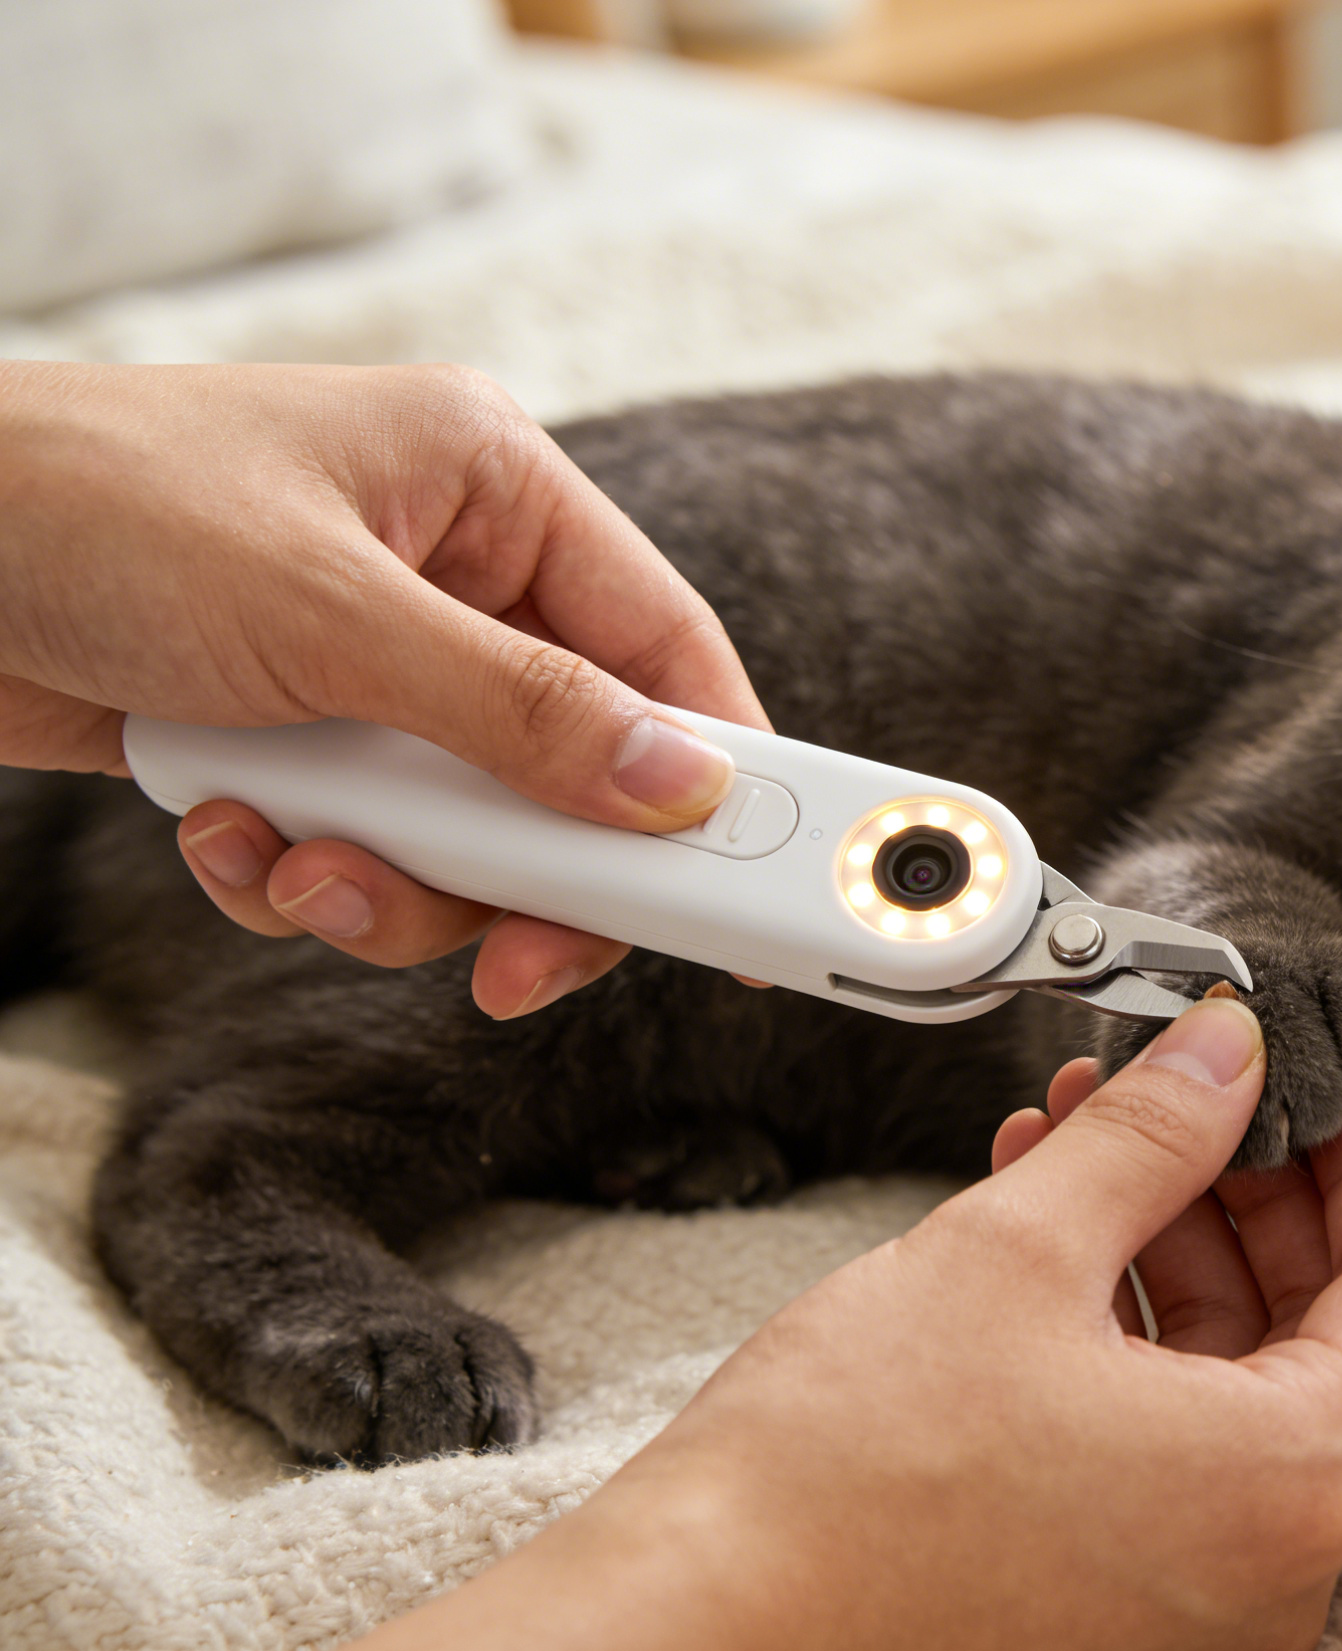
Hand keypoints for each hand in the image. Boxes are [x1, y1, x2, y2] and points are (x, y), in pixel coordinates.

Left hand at [0, 360, 767, 1016]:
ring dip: (390, 883)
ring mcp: (375, 662)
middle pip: (574, 769)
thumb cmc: (92, 512)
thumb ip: (519, 713)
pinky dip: (302, 868)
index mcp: (495, 490)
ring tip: (294, 863)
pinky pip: (367, 844)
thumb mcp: (329, 620)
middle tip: (512, 963)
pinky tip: (224, 829)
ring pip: (470, 832)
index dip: (715, 774)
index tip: (744, 892)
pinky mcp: (300, 732)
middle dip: (521, 870)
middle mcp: (454, 575)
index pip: (668, 647)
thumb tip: (679, 789)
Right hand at [321, 995, 1341, 1650]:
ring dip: (1171, 1245)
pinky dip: (1126, 1334)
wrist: (689, 1635)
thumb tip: (1230, 1057)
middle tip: (1192, 1091)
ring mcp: (1193, 1606)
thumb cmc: (837, 1482)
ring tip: (1086, 1134)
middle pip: (1321, 1333)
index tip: (1332, 1080)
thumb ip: (1152, 1138)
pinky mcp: (1112, 1614)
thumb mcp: (1017, 1251)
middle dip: (1250, 1189)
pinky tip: (1047, 1232)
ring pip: (1232, 1385)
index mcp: (1288, 1486)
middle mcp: (1268, 1569)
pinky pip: (1164, 1447)